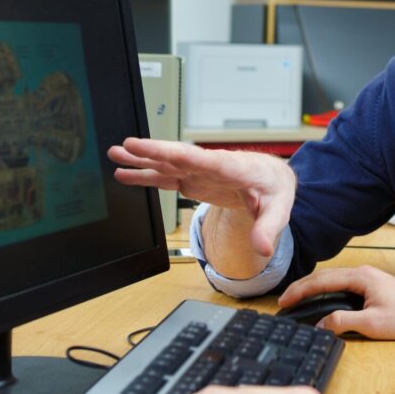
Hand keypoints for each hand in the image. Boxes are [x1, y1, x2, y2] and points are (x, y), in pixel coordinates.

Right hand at [108, 138, 295, 256]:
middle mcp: (212, 167)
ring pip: (168, 163)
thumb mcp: (279, 209)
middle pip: (179, 156)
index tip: (155, 147)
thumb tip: (262, 247)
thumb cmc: (276, 188)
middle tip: (126, 146)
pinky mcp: (194, 180)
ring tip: (115, 153)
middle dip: (153, 151)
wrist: (274, 180)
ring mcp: (201, 173)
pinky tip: (126, 173)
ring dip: (142, 159)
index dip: (179, 154)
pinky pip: (167, 176)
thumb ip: (268, 227)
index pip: (204, 160)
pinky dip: (147, 174)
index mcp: (233, 168)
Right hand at [279, 266, 394, 352]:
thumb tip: (321, 325)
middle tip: (285, 302)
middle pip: (326, 276)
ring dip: (315, 289)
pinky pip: (344, 285)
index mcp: (361, 277)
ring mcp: (370, 278)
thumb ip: (343, 322)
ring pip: (335, 280)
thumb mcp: (372, 324)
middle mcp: (364, 273)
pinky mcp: (374, 286)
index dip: (300, 290)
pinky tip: (323, 301)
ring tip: (298, 301)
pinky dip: (328, 291)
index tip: (284, 301)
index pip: (322, 280)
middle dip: (303, 288)